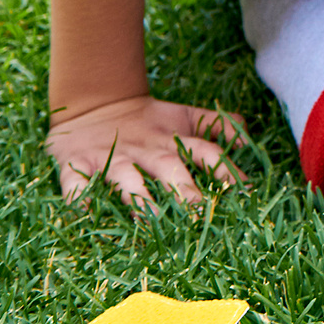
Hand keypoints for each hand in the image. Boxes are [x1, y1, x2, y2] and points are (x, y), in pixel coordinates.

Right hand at [48, 94, 245, 204]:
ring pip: (127, 178)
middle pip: (170, 168)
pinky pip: (75, 183)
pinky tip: (84, 214)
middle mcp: (147, 150)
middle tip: (199, 212)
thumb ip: (219, 126)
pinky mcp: (78, 163)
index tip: (243, 191)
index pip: (207, 152)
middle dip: (185, 189)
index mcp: (175, 141)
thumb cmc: (149, 121)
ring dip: (139, 198)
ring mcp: (112, 157)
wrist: (94, 104)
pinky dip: (78, 199)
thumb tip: (248, 140)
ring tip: (150, 219)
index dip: (226, 169)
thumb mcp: (186, 118)